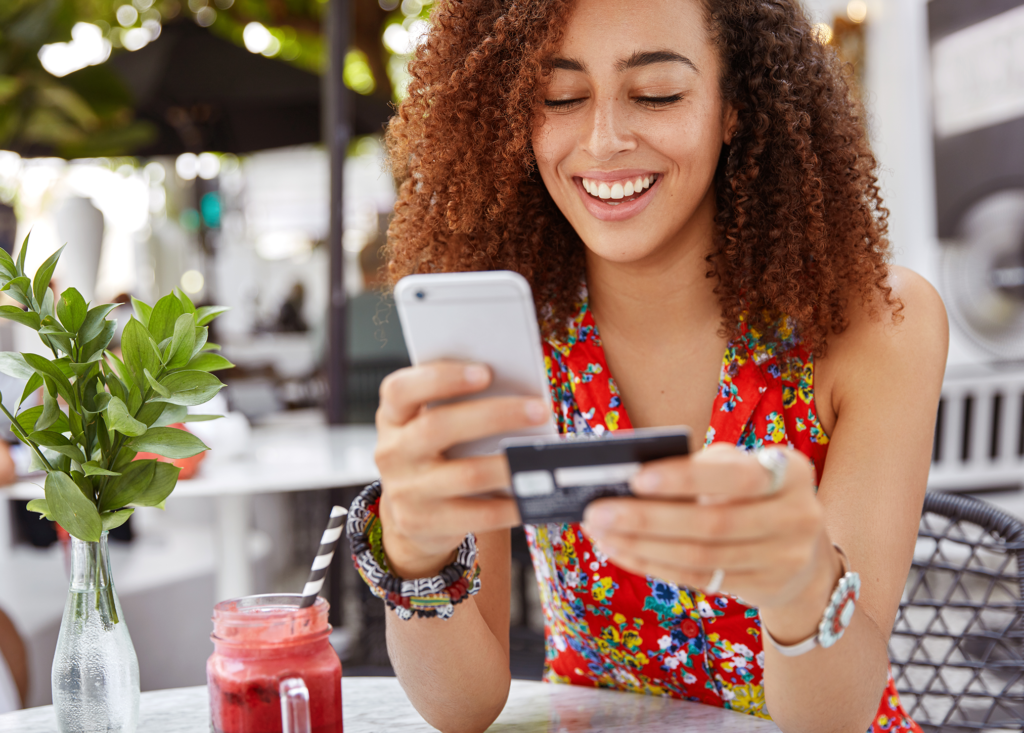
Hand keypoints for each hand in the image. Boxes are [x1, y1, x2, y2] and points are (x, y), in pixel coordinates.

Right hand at [374, 361, 549, 577]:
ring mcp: (405, 491)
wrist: (412, 515)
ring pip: (465, 474)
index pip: (401, 390)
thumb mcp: (430, 425)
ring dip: (509, 464)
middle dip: (494, 415)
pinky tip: (530, 494)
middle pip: (439, 427)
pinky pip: (477, 515)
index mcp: (394, 417)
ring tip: (540, 455)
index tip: (485, 372)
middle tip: (538, 410)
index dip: (441, 378)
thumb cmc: (434, 455)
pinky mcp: (424, 523)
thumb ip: (459, 406)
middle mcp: (392, 452)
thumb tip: (517, 394)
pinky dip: (510, 504)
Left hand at [580, 443, 833, 611]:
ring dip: (642, 545)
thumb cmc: (754, 492)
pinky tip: (622, 550)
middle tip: (597, 511)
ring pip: (701, 557)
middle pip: (713, 525)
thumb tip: (632, 480)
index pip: (737, 476)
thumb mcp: (742, 467)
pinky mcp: (765, 589)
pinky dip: (654, 564)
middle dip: (648, 519)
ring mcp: (784, 560)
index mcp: (790, 473)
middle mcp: (797, 517)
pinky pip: (699, 579)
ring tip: (600, 532)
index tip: (637, 477)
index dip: (686, 479)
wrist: (805, 550)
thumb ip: (703, 467)